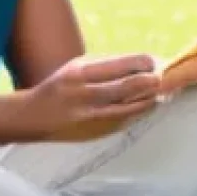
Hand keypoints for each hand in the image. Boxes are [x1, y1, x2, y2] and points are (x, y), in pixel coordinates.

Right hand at [23, 54, 161, 140]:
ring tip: (160, 92)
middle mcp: (85, 95)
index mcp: (81, 73)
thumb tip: (145, 62)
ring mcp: (91, 118)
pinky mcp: (95, 133)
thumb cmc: (61, 85)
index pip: (119, 66)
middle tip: (162, 78)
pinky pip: (124, 121)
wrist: (33, 117)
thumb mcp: (79, 66)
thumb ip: (109, 64)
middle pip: (127, 88)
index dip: (142, 64)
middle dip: (150, 82)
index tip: (154, 62)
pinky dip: (139, 112)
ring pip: (129, 108)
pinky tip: (147, 105)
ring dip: (149, 99)